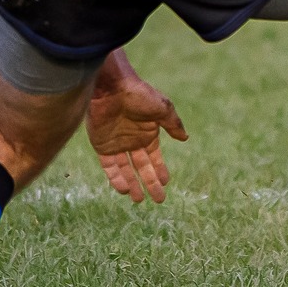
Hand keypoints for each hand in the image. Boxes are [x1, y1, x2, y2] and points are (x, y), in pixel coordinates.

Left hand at [85, 51, 187, 202]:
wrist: (110, 87)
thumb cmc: (138, 94)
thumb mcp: (162, 108)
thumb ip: (173, 124)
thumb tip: (185, 138)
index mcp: (148, 132)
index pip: (155, 157)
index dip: (160, 170)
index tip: (166, 183)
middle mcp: (132, 140)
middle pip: (142, 167)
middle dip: (150, 183)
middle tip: (158, 200)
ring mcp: (116, 144)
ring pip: (126, 170)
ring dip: (132, 184)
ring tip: (138, 200)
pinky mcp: (102, 146)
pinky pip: (110, 167)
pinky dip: (116, 178)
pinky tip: (124, 188)